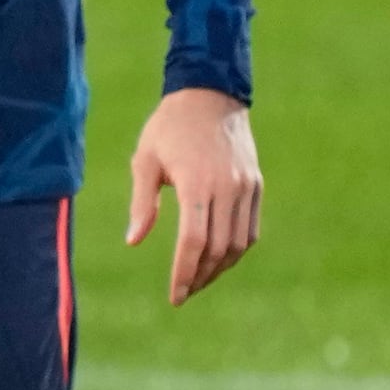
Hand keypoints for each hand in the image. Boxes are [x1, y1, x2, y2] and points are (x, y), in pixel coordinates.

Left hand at [122, 86, 260, 305]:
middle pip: (218, 249)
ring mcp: (246, 187)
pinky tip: (218, 258)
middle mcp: (228, 188)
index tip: (175, 296)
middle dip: (200, 276)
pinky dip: (236, 249)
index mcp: (197, 184)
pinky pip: (250, 229)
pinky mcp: (256, 185)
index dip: (183, 273)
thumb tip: (134, 241)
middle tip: (184, 292)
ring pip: (238, 243)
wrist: (210, 94)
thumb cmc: (169, 127)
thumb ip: (142, 203)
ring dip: (219, 268)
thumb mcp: (146, 160)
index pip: (193, 242)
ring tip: (199, 279)